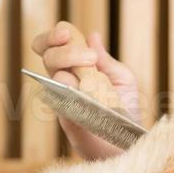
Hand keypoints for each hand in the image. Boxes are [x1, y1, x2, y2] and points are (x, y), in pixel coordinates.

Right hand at [29, 21, 141, 159]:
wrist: (125, 139)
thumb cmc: (124, 108)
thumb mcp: (122, 78)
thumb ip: (106, 59)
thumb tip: (92, 35)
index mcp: (76, 65)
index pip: (55, 44)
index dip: (54, 35)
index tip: (67, 33)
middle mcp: (65, 78)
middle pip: (48, 54)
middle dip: (67, 51)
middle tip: (90, 57)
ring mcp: (62, 96)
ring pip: (53, 73)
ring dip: (71, 66)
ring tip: (92, 70)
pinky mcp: (64, 113)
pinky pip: (59, 96)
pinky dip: (71, 88)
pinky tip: (85, 90)